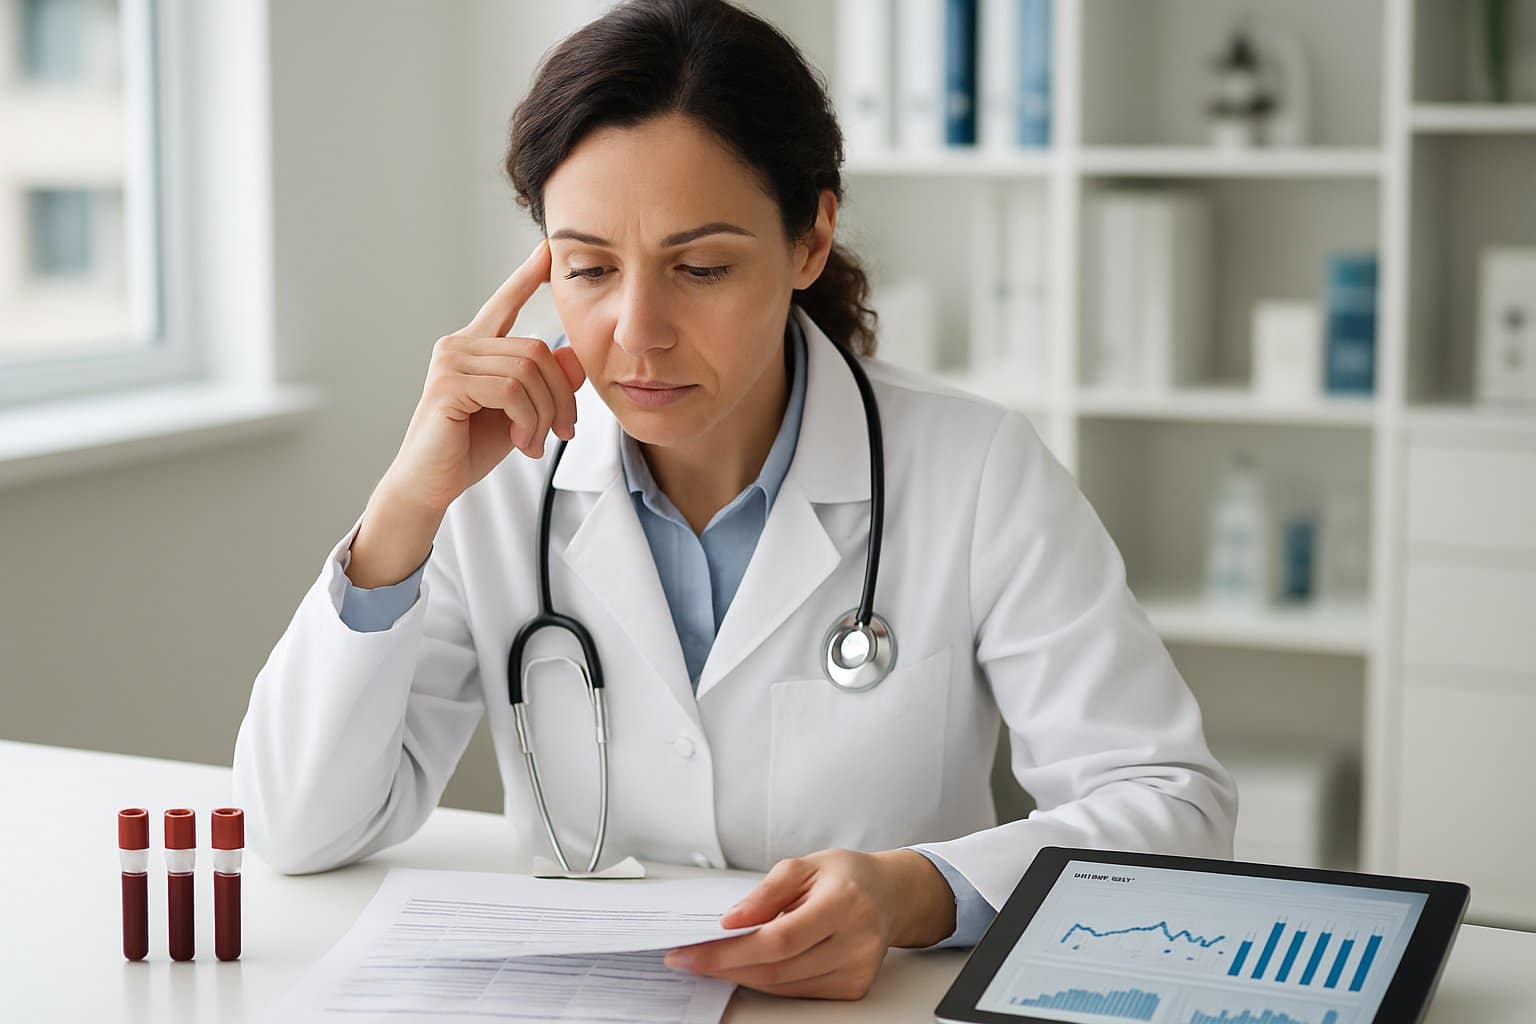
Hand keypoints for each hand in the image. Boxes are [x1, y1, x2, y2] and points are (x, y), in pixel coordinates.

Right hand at [380, 237, 585, 517]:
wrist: (431, 485)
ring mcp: (450, 362)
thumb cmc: (470, 449)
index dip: (527, 276)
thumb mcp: (521, 413)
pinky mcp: (447, 385)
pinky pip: (511, 390)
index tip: (548, 249)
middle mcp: (458, 345)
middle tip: (564, 433)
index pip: (504, 303)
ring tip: (534, 443)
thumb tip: (573, 354)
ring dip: (544, 414)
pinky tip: (521, 443)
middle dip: (561, 396)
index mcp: (474, 347)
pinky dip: (528, 420)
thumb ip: (545, 384)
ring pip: (528, 372)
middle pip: (537, 351)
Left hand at [663, 848, 956, 1000]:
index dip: (731, 951)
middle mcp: (856, 941)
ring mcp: (857, 969)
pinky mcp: (854, 987)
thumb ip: (765, 892)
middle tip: (691, 958)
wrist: (889, 895)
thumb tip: (731, 921)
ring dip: (743, 975)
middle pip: (778, 968)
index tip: (691, 952)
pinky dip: (769, 980)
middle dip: (727, 966)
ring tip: (715, 959)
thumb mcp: (803, 865)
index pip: (779, 939)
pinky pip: (798, 992)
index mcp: (844, 903)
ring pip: (785, 985)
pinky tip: (751, 965)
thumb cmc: (846, 875)